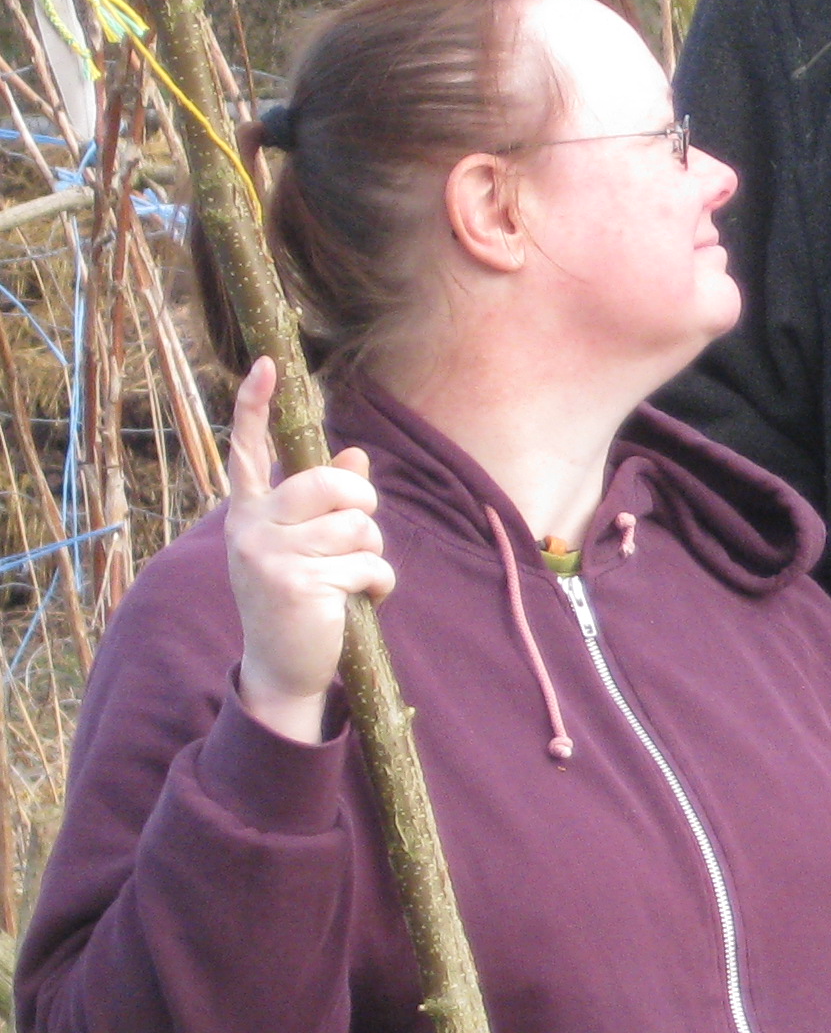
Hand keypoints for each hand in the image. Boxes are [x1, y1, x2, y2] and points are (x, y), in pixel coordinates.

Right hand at [223, 357, 390, 744]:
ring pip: (358, 526)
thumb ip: (326, 502)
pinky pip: (369, 564)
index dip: (256, 406)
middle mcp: (250, 527)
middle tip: (360, 534)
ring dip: (372, 554)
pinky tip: (361, 601)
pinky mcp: (298, 583)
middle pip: (331, 484)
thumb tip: (355, 456)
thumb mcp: (306, 546)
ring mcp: (270, 554)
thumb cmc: (300, 599)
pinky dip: (379, 584)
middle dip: (363, 506)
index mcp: (249, 511)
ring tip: (351, 579)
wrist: (283, 667)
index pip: (248, 450)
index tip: (267, 364)